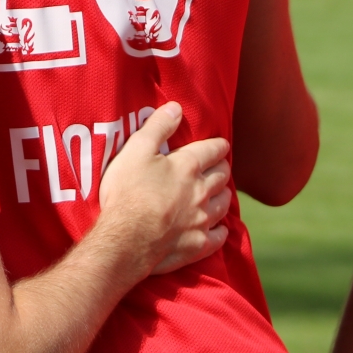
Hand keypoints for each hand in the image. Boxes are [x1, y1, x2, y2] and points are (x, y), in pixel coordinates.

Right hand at [95, 102, 232, 275]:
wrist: (128, 238)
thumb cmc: (128, 190)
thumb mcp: (136, 150)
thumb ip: (158, 127)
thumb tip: (177, 108)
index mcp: (188, 166)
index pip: (212, 151)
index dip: (218, 146)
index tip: (221, 145)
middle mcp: (201, 192)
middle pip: (221, 177)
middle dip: (222, 169)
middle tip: (220, 167)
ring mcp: (202, 220)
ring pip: (223, 205)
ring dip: (223, 196)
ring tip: (221, 193)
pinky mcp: (198, 244)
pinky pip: (218, 236)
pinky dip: (221, 230)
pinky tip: (219, 229)